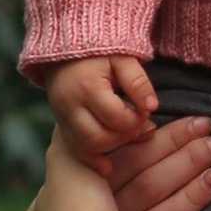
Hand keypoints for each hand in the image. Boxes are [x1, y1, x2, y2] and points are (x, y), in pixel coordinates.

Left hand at [25, 116, 210, 210]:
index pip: (111, 164)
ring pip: (157, 196)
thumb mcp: (64, 161)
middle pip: (140, 178)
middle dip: (178, 153)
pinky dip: (194, 197)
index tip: (168, 125)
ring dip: (192, 169)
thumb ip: (74, 136)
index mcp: (61, 206)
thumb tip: (87, 118)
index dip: (143, 142)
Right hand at [39, 51, 159, 162]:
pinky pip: (73, 148)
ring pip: (84, 147)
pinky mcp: (59, 122)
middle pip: (98, 138)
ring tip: (124, 133)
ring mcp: (61, 116)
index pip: (117, 118)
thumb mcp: (123, 58)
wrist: (67, 45)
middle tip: (136, 125)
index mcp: (87, 88)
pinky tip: (107, 165)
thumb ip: (138, 82)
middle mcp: (69, 105)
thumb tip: (151, 107)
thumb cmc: (100, 50)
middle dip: (123, 137)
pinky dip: (90, 157)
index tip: (144, 110)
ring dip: (109, 147)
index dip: (137, 119)